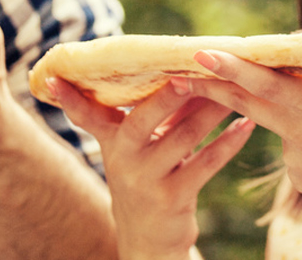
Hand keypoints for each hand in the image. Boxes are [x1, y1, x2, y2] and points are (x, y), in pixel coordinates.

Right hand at [48, 78, 253, 259]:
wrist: (148, 236)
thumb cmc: (148, 173)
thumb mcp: (139, 144)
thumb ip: (153, 109)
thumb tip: (185, 66)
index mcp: (112, 139)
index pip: (87, 114)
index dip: (70, 98)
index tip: (54, 80)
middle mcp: (124, 157)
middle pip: (143, 119)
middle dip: (166, 96)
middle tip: (187, 73)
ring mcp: (147, 179)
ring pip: (184, 137)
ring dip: (212, 111)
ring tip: (236, 88)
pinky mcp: (173, 198)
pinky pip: (205, 164)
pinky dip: (229, 143)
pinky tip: (247, 125)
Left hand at [180, 53, 301, 257]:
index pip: (268, 85)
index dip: (233, 68)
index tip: (202, 53)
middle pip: (249, 104)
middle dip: (214, 85)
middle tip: (183, 68)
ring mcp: (296, 161)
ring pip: (280, 124)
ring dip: (288, 113)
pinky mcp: (298, 179)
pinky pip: (294, 147)